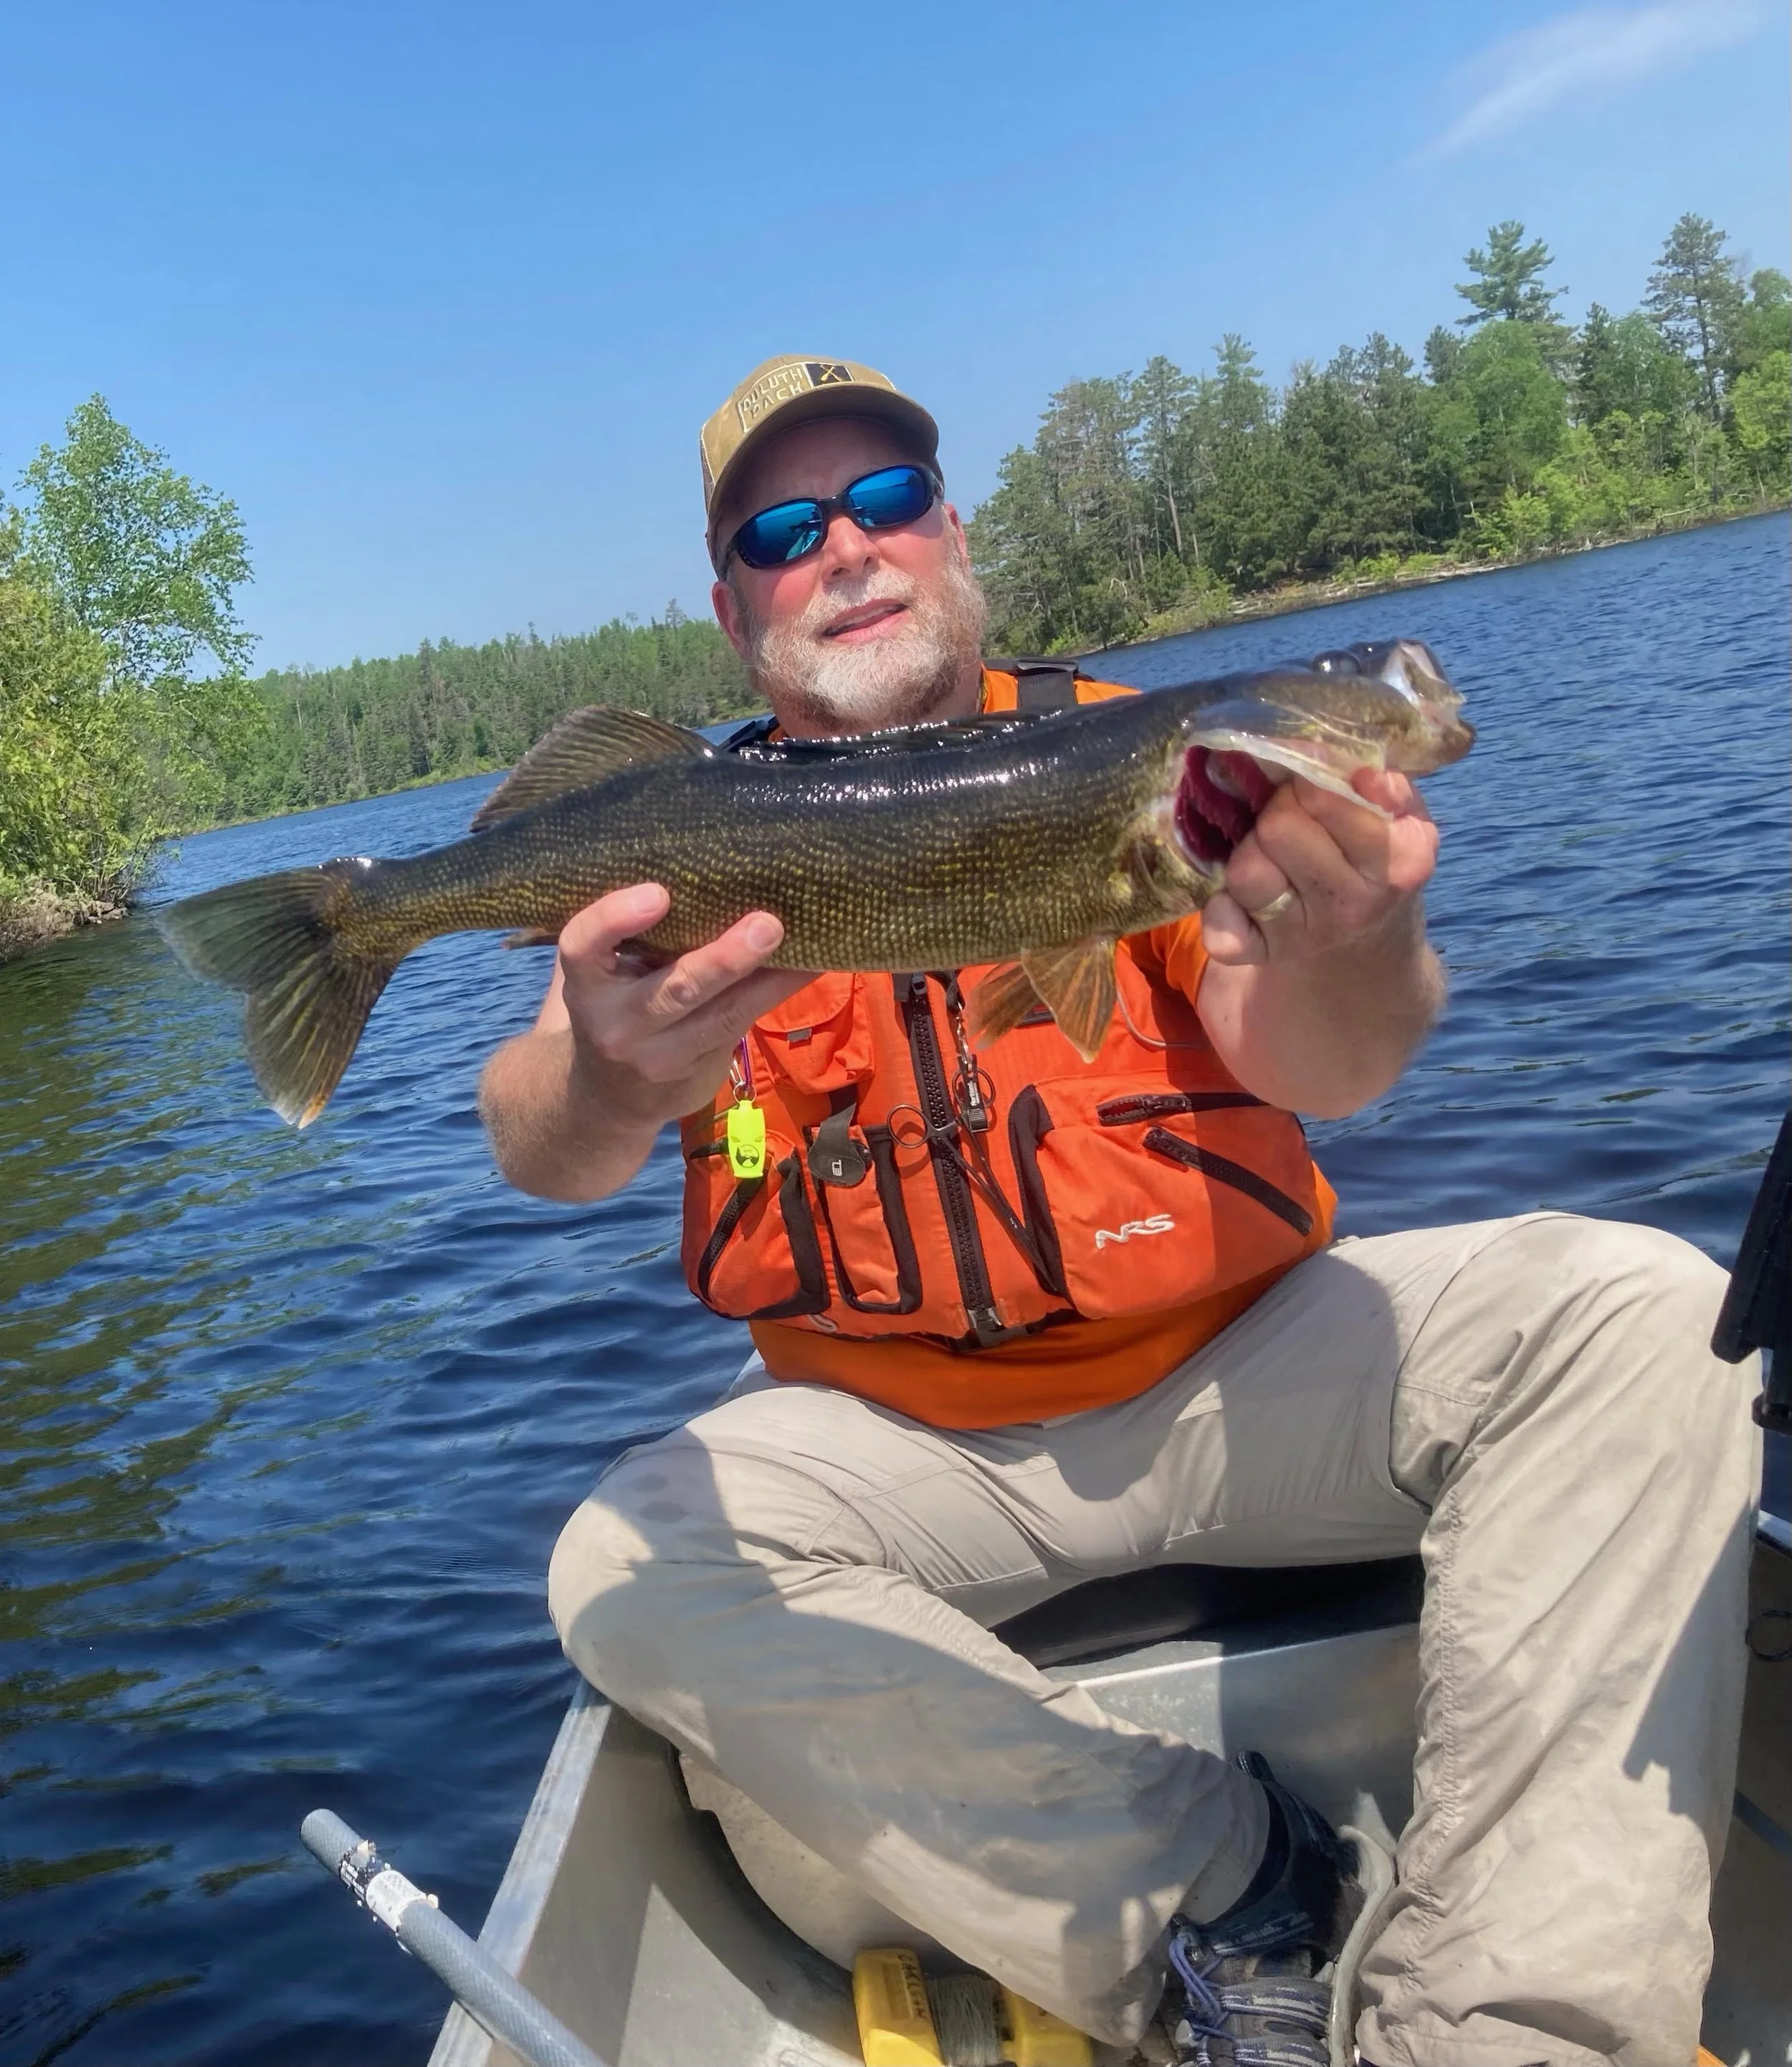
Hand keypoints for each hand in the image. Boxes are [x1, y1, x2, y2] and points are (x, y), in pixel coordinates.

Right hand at [557, 883, 812, 1128]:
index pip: (583, 946)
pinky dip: (774, 995)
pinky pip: (740, 1027)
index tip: (658, 893)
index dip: (616, 918)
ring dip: (769, 981)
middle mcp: (617, 1024)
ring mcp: (659, 1056)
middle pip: (675, 989)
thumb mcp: (599, 976)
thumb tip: (697, 868)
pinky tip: (806, 968)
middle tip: (768, 925)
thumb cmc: (608, 1006)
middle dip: (725, 959)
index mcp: (585, 984)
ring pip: (722, 1016)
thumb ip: (624, 935)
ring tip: (808, 950)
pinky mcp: (697, 1074)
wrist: (603, 1099)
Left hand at [1201, 768, 1438, 967]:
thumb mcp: (1402, 815)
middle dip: (1277, 811)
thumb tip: (1354, 769)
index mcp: (1399, 859)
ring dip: (1247, 853)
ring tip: (1272, 856)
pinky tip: (1240, 899)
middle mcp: (1354, 904)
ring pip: (1245, 872)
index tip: (1307, 780)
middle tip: (1292, 818)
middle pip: (1278, 828)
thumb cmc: (1376, 854)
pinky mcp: (1263, 955)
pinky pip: (1220, 929)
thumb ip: (1386, 785)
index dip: (1304, 777)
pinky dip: (1220, 909)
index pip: (1323, 795)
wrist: (1368, 939)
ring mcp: (1307, 935)